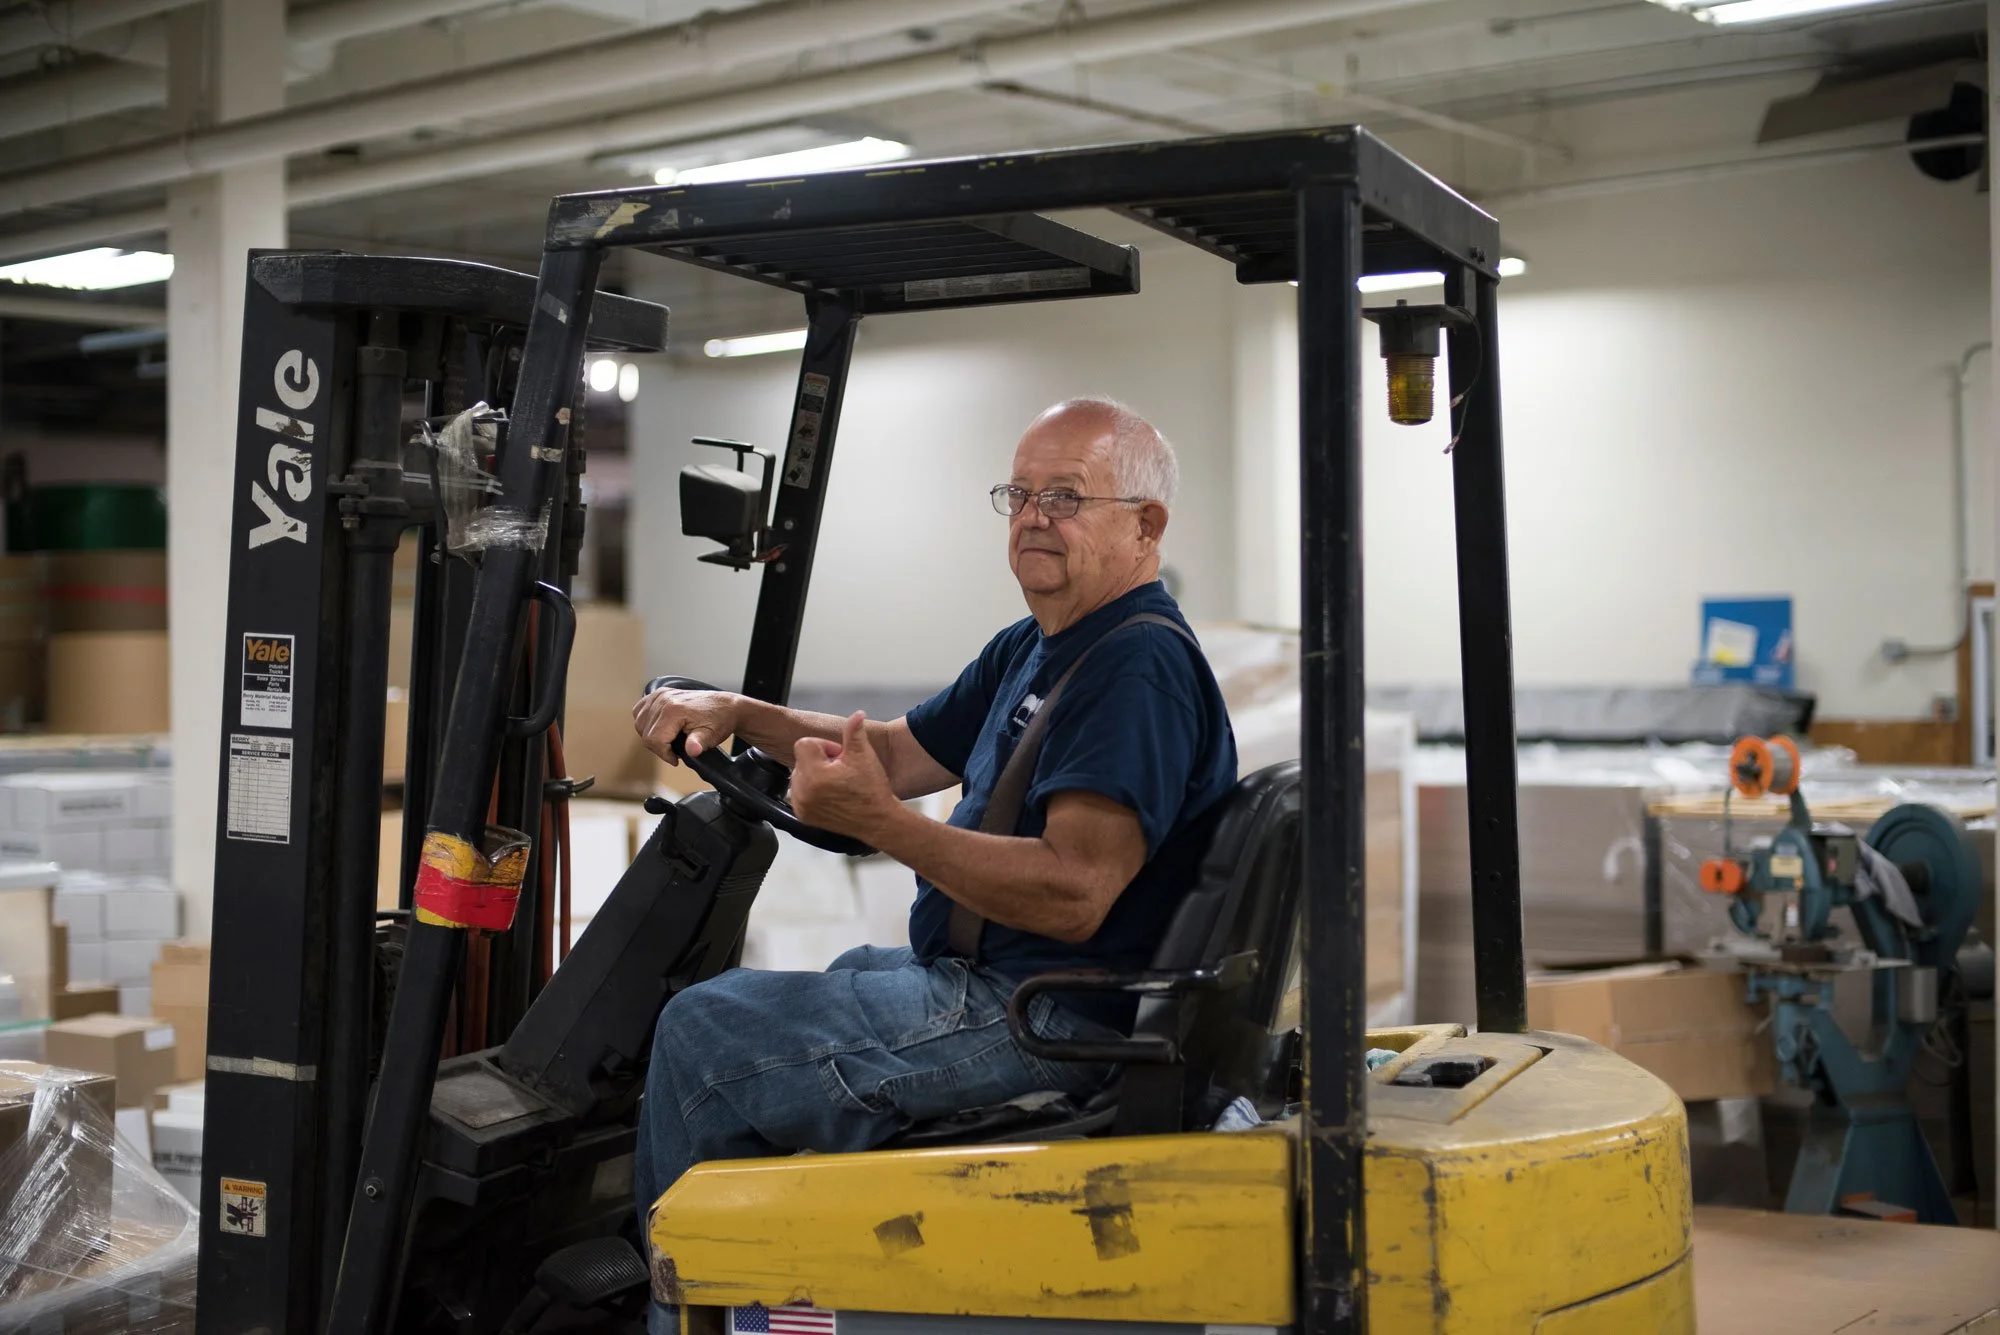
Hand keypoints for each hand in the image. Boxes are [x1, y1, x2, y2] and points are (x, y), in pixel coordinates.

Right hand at [632, 686, 739, 764]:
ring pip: (640, 724)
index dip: (664, 754)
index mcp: (674, 710)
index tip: (676, 759)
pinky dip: (646, 721)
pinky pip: (640, 711)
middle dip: (659, 747)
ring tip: (670, 740)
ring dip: (652, 735)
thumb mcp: (712, 735)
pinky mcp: (659, 693)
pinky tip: (659, 727)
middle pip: (646, 734)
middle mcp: (663, 700)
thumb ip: (699, 743)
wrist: (725, 706)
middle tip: (676, 750)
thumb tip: (692, 750)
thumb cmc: (719, 719)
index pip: (653, 739)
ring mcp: (660, 695)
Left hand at [790, 712, 896, 840]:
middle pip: (801, 759)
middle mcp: (803, 791)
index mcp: (814, 774)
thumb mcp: (864, 755)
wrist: (878, 821)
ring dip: (814, 774)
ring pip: (799, 775)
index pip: (804, 744)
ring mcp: (801, 805)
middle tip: (840, 771)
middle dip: (819, 760)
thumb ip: (854, 731)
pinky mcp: (803, 815)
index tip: (840, 758)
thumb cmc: (872, 790)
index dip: (825, 747)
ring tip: (836, 783)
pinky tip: (830, 794)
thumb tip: (857, 714)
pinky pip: (799, 792)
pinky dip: (811, 790)